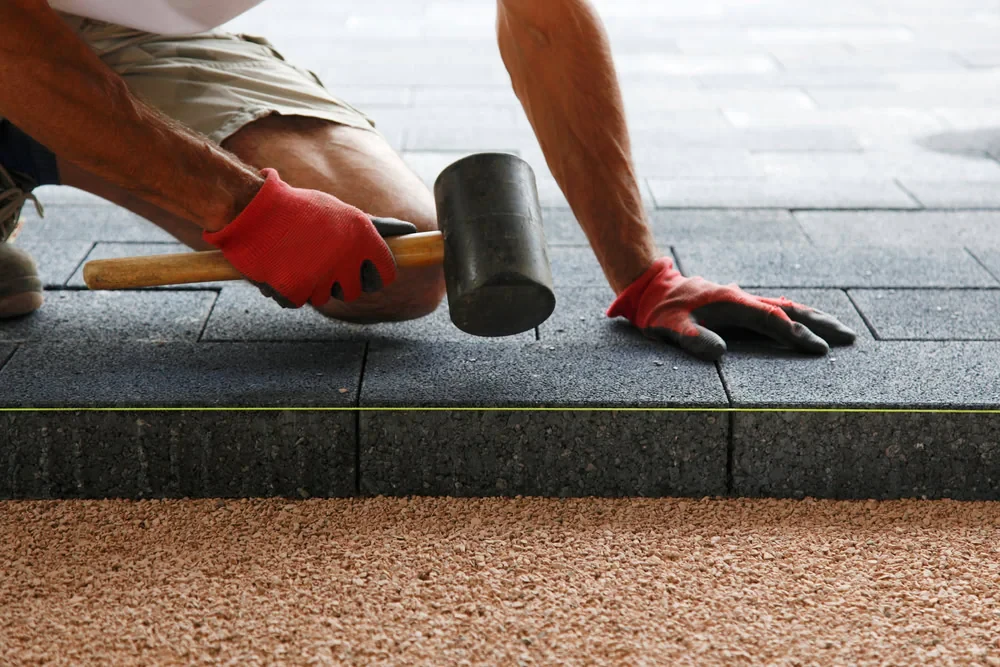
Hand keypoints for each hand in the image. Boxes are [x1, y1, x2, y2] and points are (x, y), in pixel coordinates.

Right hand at [202, 169, 414, 307]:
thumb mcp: (343, 212)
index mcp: (364, 236)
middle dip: (338, 282)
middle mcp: (347, 258)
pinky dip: (286, 289)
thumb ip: (378, 227)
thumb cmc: (300, 209)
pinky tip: (278, 266)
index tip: (360, 270)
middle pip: (354, 292)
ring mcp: (322, 276)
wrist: (253, 209)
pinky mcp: (296, 290)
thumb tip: (411, 230)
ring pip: (324, 297)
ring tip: (294, 257)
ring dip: (310, 284)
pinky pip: (297, 301)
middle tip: (319, 261)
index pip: (385, 274)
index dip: (373, 274)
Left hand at [607, 257, 856, 360]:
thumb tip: (720, 353)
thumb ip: (693, 339)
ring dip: (814, 318)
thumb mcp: (671, 327)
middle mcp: (743, 299)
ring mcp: (743, 301)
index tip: (819, 349)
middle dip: (820, 323)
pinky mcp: (740, 305)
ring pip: (786, 307)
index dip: (795, 335)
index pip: (772, 321)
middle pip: (790, 310)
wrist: (653, 288)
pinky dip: (796, 316)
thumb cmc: (662, 311)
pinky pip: (775, 309)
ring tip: (841, 329)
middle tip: (849, 337)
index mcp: (732, 304)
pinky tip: (807, 324)